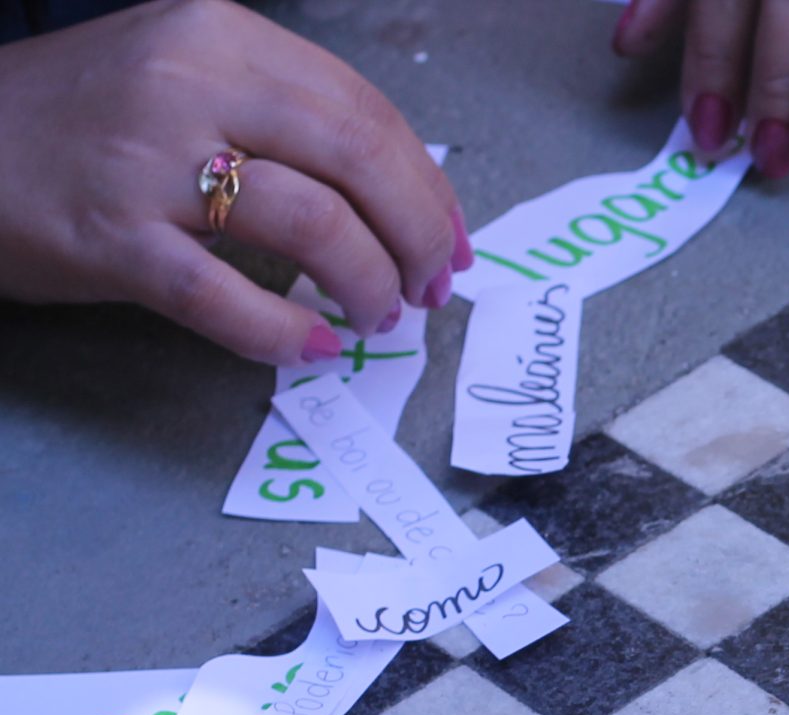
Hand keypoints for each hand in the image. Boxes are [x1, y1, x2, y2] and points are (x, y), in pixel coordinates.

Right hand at [0, 0, 470, 364]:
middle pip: (360, 162)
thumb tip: (400, 193)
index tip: (452, 241)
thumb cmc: (79, 121)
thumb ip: (283, 116)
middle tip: (428, 288)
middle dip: (418, 236)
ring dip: (368, 284)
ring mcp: (147, 162)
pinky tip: (313, 346)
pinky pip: (225, 297)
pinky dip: (285, 331)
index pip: (366, 112)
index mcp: (220, 37)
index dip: (429, 187)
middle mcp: (189, 84)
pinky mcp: (111, 239)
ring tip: (374, 315)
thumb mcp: (182, 76)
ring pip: (314, 226)